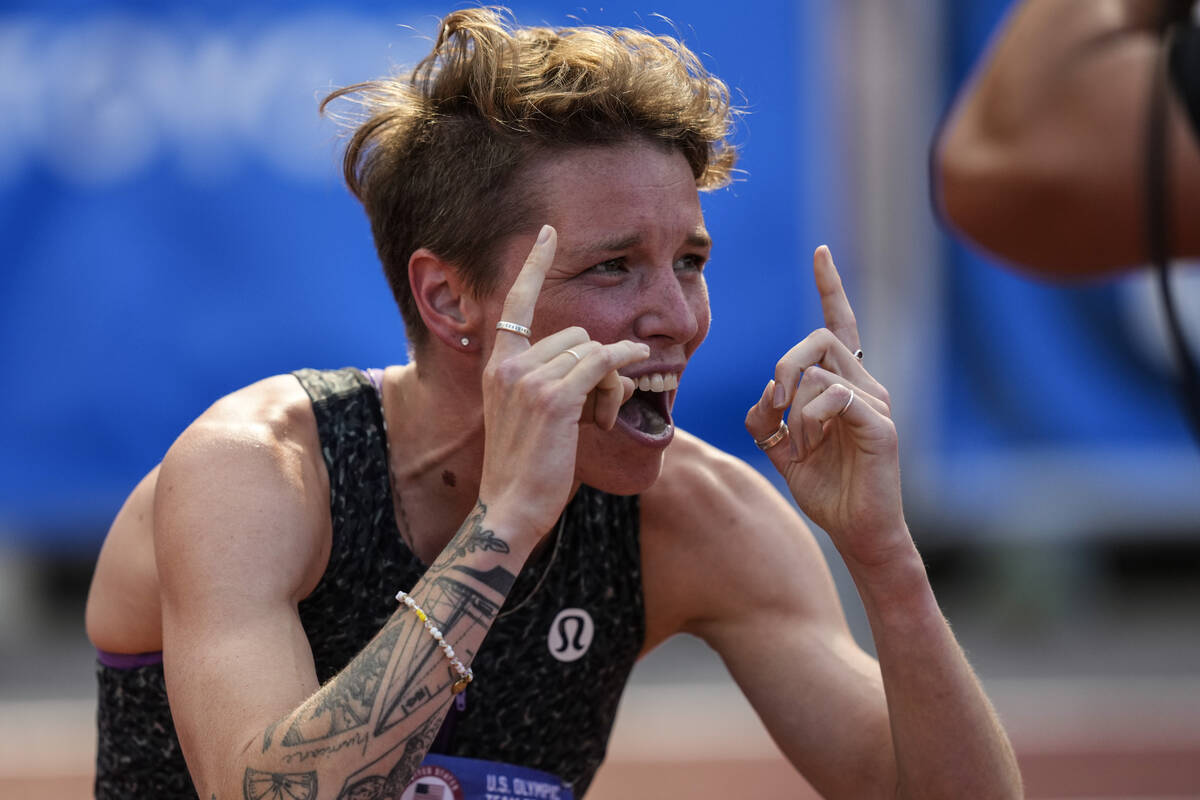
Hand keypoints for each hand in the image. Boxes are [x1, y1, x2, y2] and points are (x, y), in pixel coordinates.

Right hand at [479, 225, 649, 542]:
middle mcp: (508, 364)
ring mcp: (528, 379)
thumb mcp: (529, 417)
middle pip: (575, 334)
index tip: (548, 232)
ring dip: (612, 381)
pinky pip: (601, 365)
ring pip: (592, 351)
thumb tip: (609, 363)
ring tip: (604, 417)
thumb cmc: (526, 468)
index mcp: (498, 365)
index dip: (533, 264)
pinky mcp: (552, 398)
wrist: (508, 508)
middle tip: (602, 406)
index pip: (515, 302)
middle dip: (598, 365)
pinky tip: (630, 383)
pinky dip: (622, 370)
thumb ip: (557, 382)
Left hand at [745, 246, 907, 568]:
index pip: (840, 325)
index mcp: (845, 386)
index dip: (831, 288)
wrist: (858, 532)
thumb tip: (764, 400)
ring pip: (821, 371)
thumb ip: (767, 421)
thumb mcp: (783, 451)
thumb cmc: (827, 491)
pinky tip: (812, 446)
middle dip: (784, 365)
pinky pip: (835, 398)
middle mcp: (866, 386)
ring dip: (794, 408)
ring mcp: (877, 404)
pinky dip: (811, 420)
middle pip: (819, 339)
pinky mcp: (880, 426)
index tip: (821, 253)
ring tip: (800, 444)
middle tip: (775, 406)